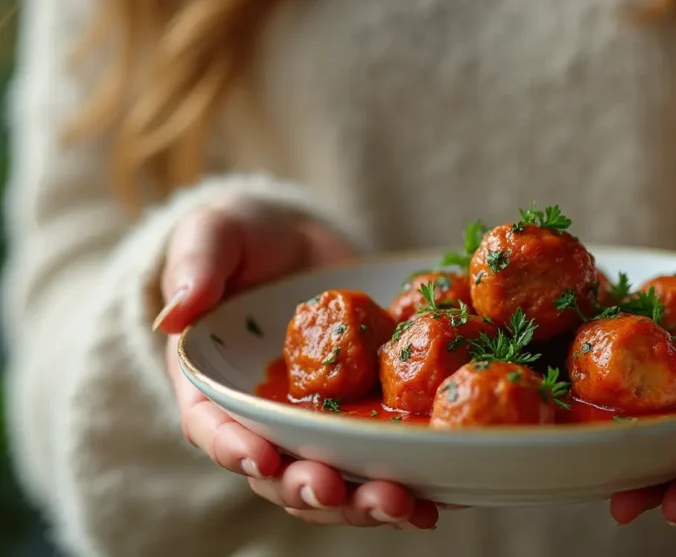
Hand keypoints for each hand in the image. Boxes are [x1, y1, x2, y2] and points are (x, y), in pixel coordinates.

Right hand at [155, 195, 438, 529]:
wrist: (303, 244)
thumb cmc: (247, 237)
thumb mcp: (216, 235)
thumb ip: (196, 267)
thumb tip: (172, 314)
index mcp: (212, 385)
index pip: (212, 427)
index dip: (234, 448)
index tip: (262, 459)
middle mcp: (262, 420)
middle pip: (278, 473)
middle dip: (311, 489)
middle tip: (340, 489)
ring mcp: (315, 427)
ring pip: (333, 482)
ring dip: (364, 503)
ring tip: (403, 505)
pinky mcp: (361, 422)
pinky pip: (381, 462)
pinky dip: (409, 486)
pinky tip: (438, 499)